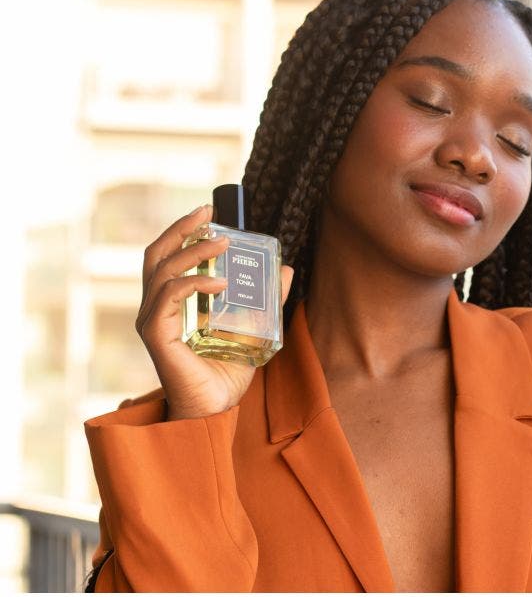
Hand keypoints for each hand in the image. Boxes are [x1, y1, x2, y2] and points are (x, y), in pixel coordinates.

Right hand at [135, 205, 293, 420]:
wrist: (216, 411)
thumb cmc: (226, 373)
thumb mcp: (254, 328)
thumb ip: (267, 299)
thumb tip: (286, 269)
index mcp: (172, 303)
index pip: (168, 257)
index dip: (183, 231)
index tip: (208, 212)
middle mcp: (156, 308)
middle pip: (156, 255)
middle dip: (180, 228)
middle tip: (207, 212)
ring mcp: (153, 322)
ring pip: (161, 270)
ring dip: (192, 251)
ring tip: (223, 242)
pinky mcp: (157, 336)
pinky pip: (168, 298)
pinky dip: (193, 282)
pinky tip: (221, 281)